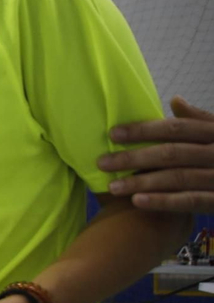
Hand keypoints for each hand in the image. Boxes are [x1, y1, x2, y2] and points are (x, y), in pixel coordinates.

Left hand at [99, 97, 213, 213]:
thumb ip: (201, 119)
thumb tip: (175, 100)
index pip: (176, 129)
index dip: (144, 130)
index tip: (113, 134)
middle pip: (171, 153)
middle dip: (134, 158)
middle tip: (102, 163)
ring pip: (177, 178)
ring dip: (142, 182)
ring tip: (112, 187)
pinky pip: (190, 201)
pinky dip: (163, 202)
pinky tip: (137, 202)